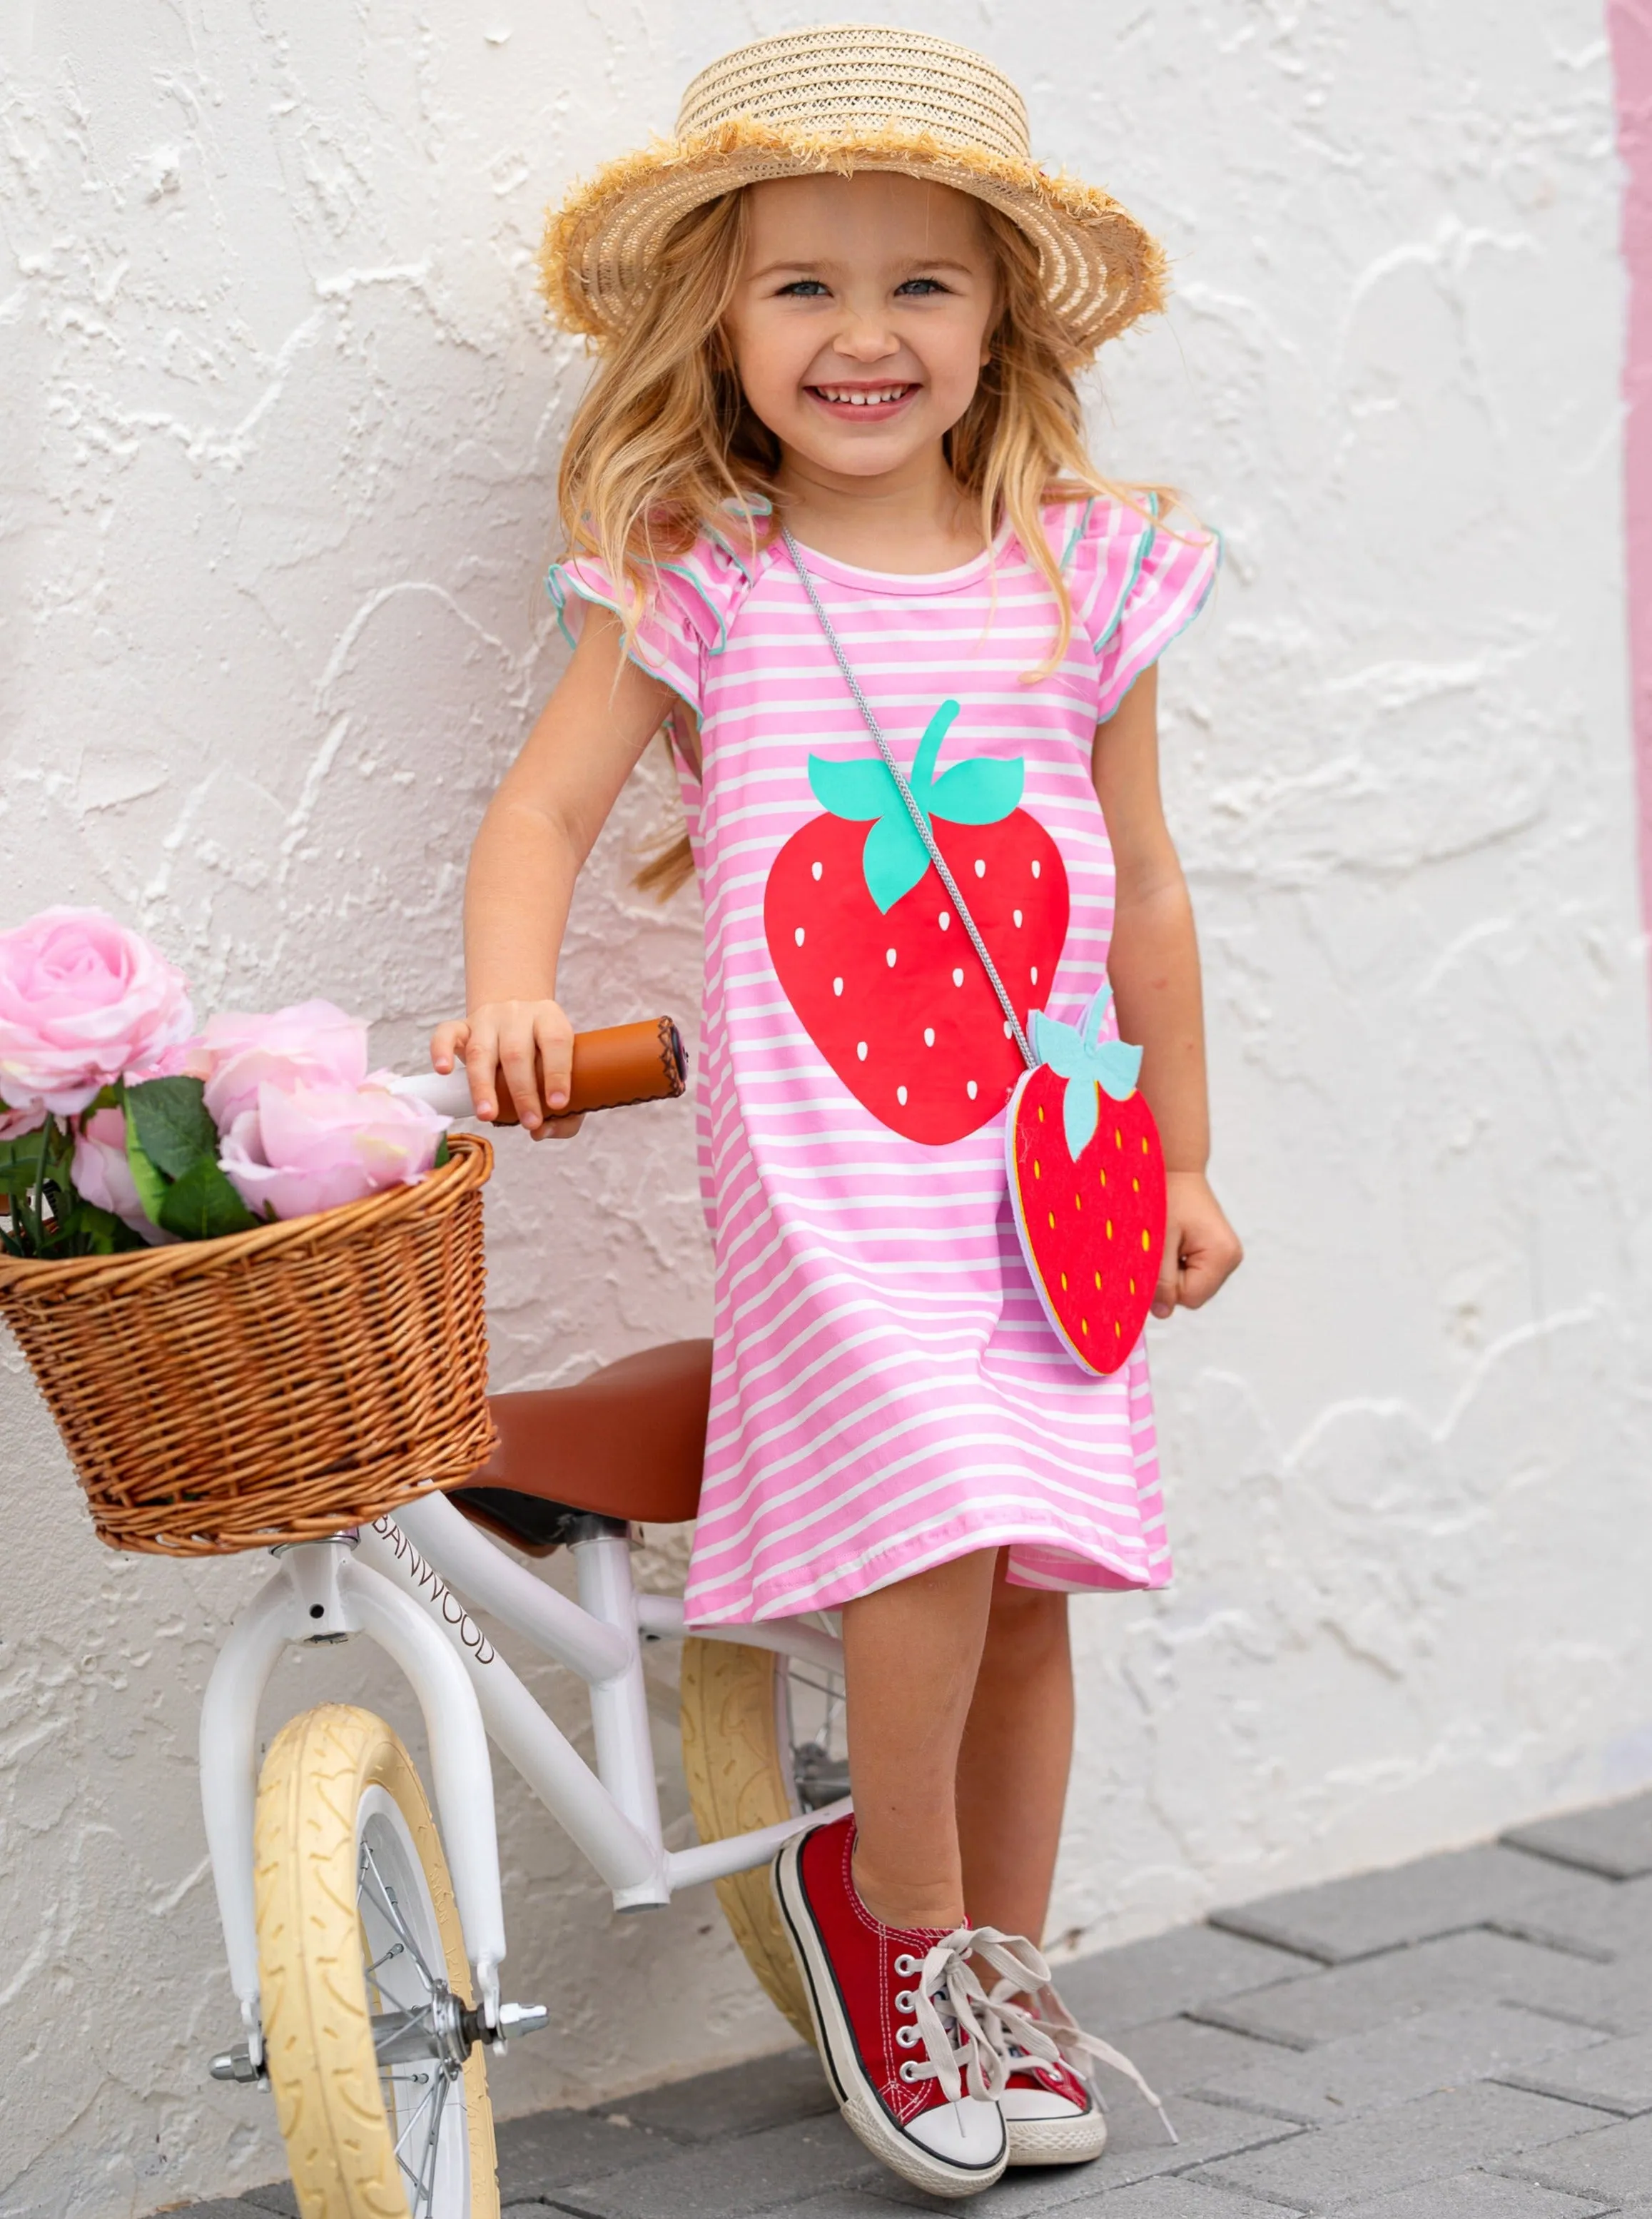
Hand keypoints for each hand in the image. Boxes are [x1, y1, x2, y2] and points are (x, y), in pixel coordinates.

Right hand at [429, 1000, 584, 1140]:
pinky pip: (446, 1033)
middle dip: (522, 1092)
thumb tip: (541, 1132)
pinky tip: (444, 1071)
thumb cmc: (544, 1054)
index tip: (557, 1105)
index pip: (556, 1041)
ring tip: (488, 1115)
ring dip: (483, 1086)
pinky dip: (441, 1050)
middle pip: (516, 1052)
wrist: (517, 1017)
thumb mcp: (566, 1069)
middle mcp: (518, 1014)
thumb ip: (566, 1109)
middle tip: (529, 1122)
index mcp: (549, 1019)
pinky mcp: (462, 1025)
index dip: (557, 1074)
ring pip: (481, 1051)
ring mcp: (487, 1018)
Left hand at [1153, 1170, 1241, 1318]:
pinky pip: (1194, 1272)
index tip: (1156, 1258)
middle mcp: (1231, 1258)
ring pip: (1192, 1285)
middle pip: (1193, 1294)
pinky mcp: (1218, 1251)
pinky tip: (1175, 1240)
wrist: (1177, 1170)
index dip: (1166, 1286)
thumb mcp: (1159, 1241)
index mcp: (1223, 1255)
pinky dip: (1178, 1262)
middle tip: (1162, 1245)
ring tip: (1169, 1239)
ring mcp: (1227, 1255)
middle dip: (1171, 1278)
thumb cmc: (1167, 1197)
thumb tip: (1161, 1314)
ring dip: (1173, 1270)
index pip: (1190, 1298)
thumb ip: (1161, 1280)